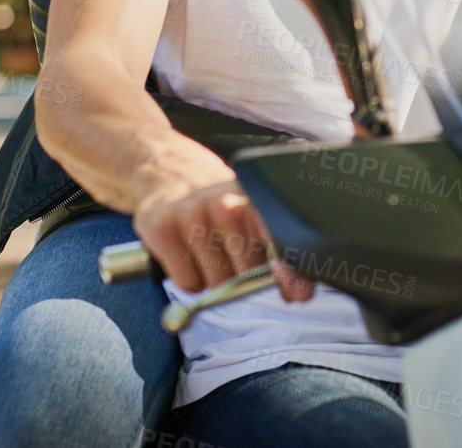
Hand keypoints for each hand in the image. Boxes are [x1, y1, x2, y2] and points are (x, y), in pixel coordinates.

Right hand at [132, 180, 314, 302]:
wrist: (163, 170)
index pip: (278, 241)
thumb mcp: (248, 211)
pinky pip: (187, 282)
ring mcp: (191, 215)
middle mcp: (223, 204)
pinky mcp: (161, 228)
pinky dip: (189, 279)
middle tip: (232, 255)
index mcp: (252, 199)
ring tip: (206, 249)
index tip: (295, 292)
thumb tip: (300, 292)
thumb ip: (276, 248)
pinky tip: (186, 253)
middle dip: (244, 278)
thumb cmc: (214, 202)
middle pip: (247, 274)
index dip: (289, 272)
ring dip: (213, 278)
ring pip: (216, 282)